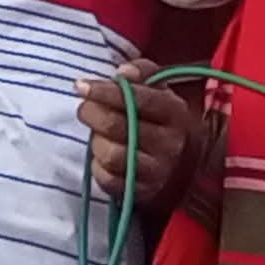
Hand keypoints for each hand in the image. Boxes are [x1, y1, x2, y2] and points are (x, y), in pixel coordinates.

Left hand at [75, 60, 199, 208]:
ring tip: (96, 134)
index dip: (105, 91)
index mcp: (175, 112)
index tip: (80, 86)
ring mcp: (157, 170)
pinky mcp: (143, 192)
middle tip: (84, 108)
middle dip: (93, 114)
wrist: (184, 163)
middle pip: (119, 126)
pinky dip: (98, 167)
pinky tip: (100, 157)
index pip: (138, 98)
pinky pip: (109, 180)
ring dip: (96, 142)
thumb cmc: (162, 119)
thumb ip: (143, 73)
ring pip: (112, 155)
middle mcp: (170, 142)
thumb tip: (122, 72)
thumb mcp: (160, 90)